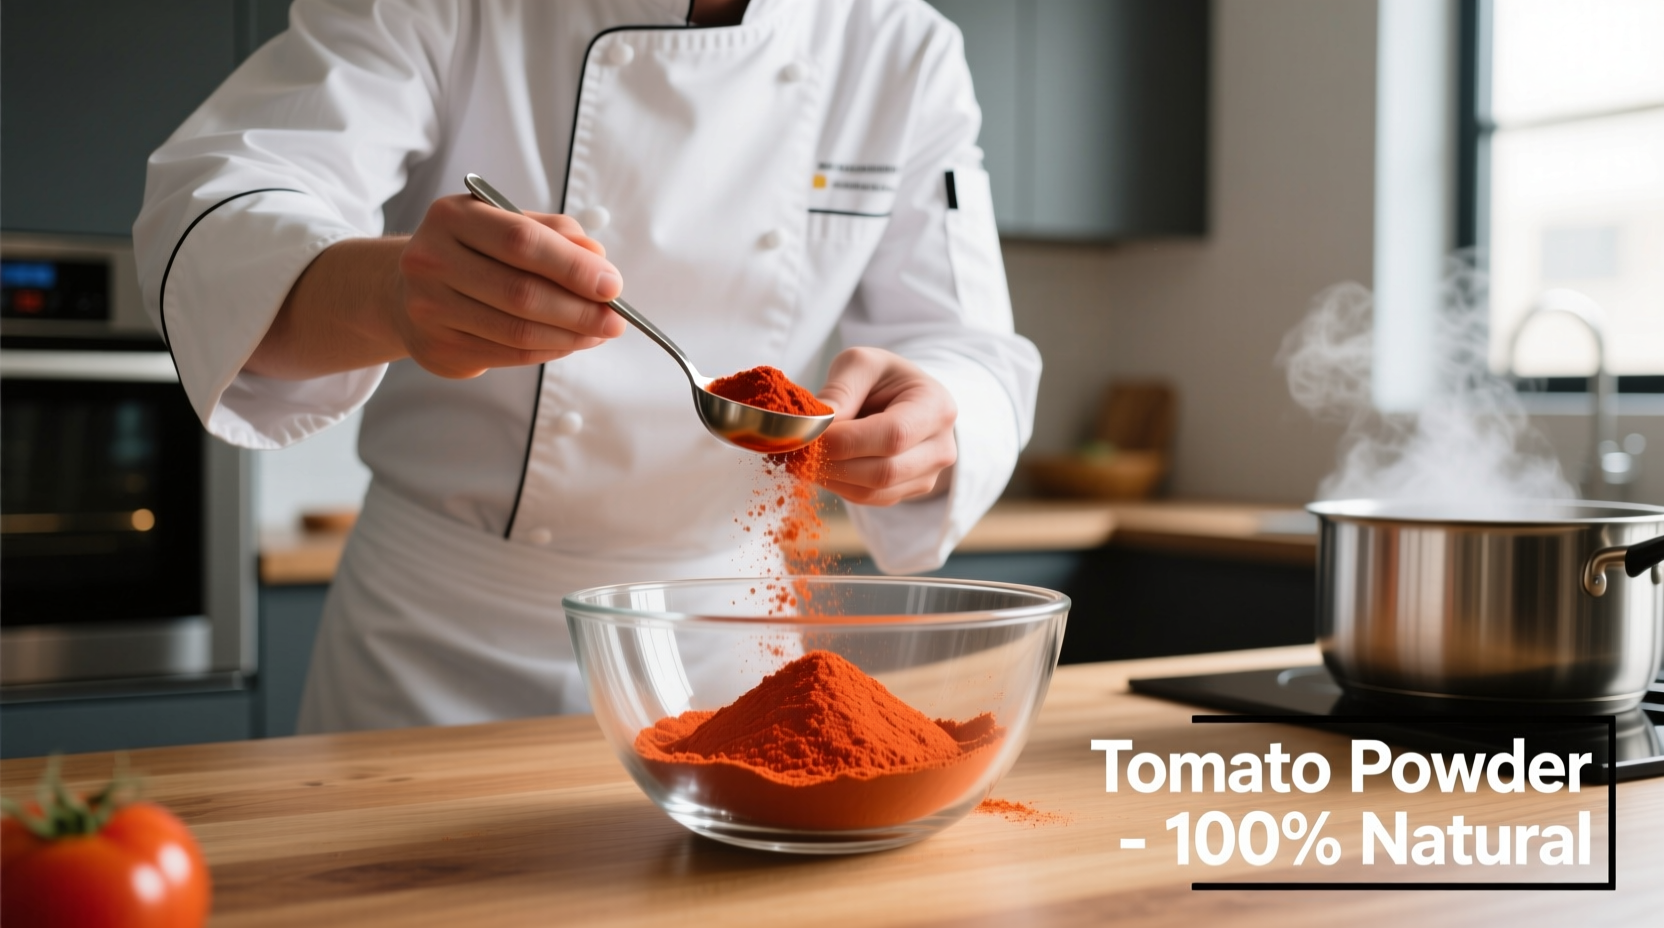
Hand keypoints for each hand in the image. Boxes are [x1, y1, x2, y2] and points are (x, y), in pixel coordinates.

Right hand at [393, 194, 626, 377]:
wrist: (405, 290)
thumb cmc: (471, 253)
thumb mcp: (505, 225)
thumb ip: (554, 234)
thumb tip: (599, 260)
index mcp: (452, 217)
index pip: (522, 242)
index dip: (573, 267)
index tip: (612, 285)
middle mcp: (431, 260)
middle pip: (520, 293)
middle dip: (579, 310)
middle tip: (615, 320)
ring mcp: (429, 308)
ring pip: (517, 332)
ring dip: (569, 336)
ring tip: (598, 333)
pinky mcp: (437, 349)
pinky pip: (508, 355)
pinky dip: (548, 351)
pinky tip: (569, 343)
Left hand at [814, 347, 957, 505]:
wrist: (903, 398)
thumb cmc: (882, 378)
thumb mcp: (861, 364)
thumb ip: (839, 390)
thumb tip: (813, 426)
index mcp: (936, 407)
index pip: (892, 435)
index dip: (845, 441)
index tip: (807, 435)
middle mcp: (940, 447)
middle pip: (883, 471)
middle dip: (832, 463)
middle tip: (794, 451)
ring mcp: (928, 475)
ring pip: (873, 492)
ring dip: (829, 478)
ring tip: (800, 459)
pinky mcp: (909, 491)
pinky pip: (869, 499)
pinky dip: (838, 486)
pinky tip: (819, 466)